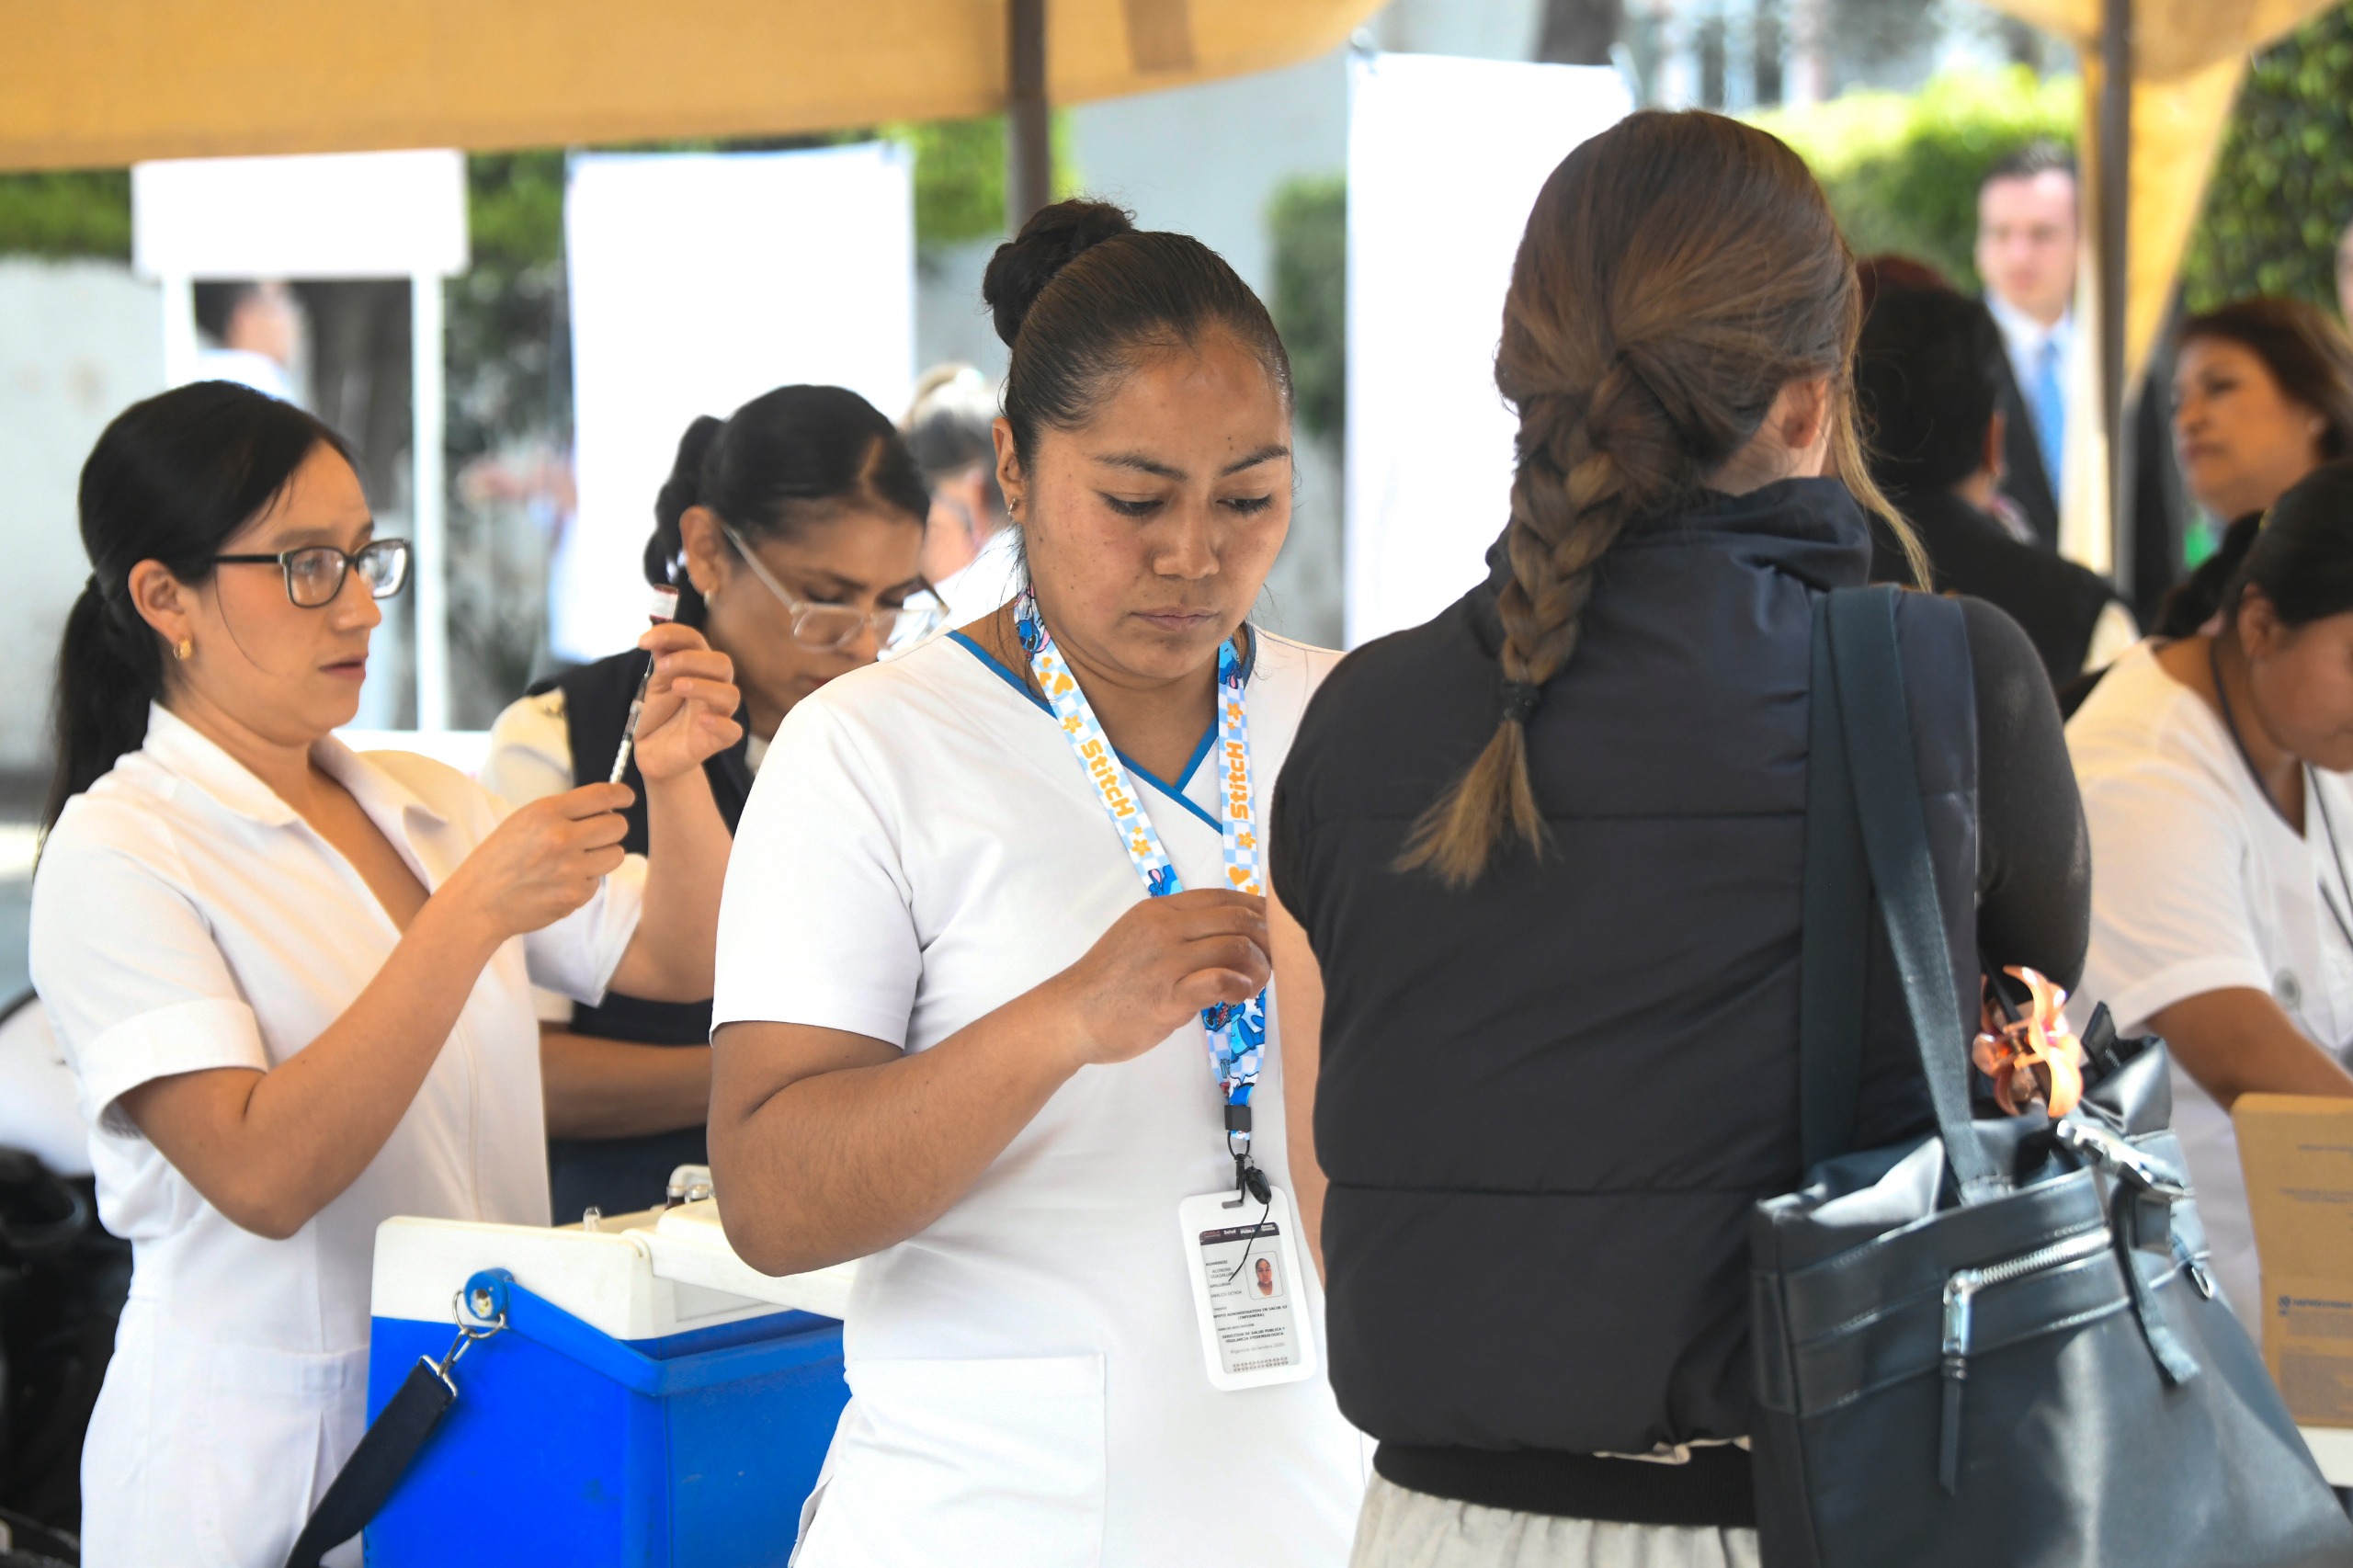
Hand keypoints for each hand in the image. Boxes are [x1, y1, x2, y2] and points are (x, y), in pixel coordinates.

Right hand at [440, 784, 632, 942]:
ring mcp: (570, 869)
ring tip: (575, 860)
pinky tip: (558, 882)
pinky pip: (597, 882)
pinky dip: (584, 882)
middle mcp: (561, 838)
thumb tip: (608, 807)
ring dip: (602, 855)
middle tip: (596, 834)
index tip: (626, 797)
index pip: (602, 795)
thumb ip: (564, 812)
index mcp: (546, 812)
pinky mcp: (575, 896)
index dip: (621, 795)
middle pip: (618, 826)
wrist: (478, 902)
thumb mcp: (524, 820)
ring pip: (616, 854)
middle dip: (611, 828)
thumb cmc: (501, 858)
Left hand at [629, 623, 744, 782]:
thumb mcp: (655, 686)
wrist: (654, 752)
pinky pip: (732, 731)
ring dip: (704, 686)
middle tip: (662, 667)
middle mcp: (712, 687)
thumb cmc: (660, 715)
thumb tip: (660, 640)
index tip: (643, 641)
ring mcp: (718, 713)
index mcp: (698, 669)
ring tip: (677, 687)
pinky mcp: (718, 739)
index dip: (671, 635)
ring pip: (730, 694)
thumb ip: (662, 664)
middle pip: (721, 663)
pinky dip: (721, 723)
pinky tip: (702, 720)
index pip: (694, 641)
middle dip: (691, 659)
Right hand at [1044, 889, 1268, 1070]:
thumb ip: (1176, 931)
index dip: (1257, 910)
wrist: (1070, 1016)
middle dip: (1266, 939)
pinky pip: (1219, 981)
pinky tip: (1241, 995)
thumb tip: (1222, 935)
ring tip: (1257, 983)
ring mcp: (1166, 961)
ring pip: (1235, 947)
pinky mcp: (1168, 997)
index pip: (1222, 897)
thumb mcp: (1138, 938)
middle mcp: (1165, 928)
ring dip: (1259, 966)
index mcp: (1159, 910)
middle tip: (1273, 960)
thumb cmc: (1107, 983)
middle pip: (1237, 919)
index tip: (1272, 928)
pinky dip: (1241, 986)